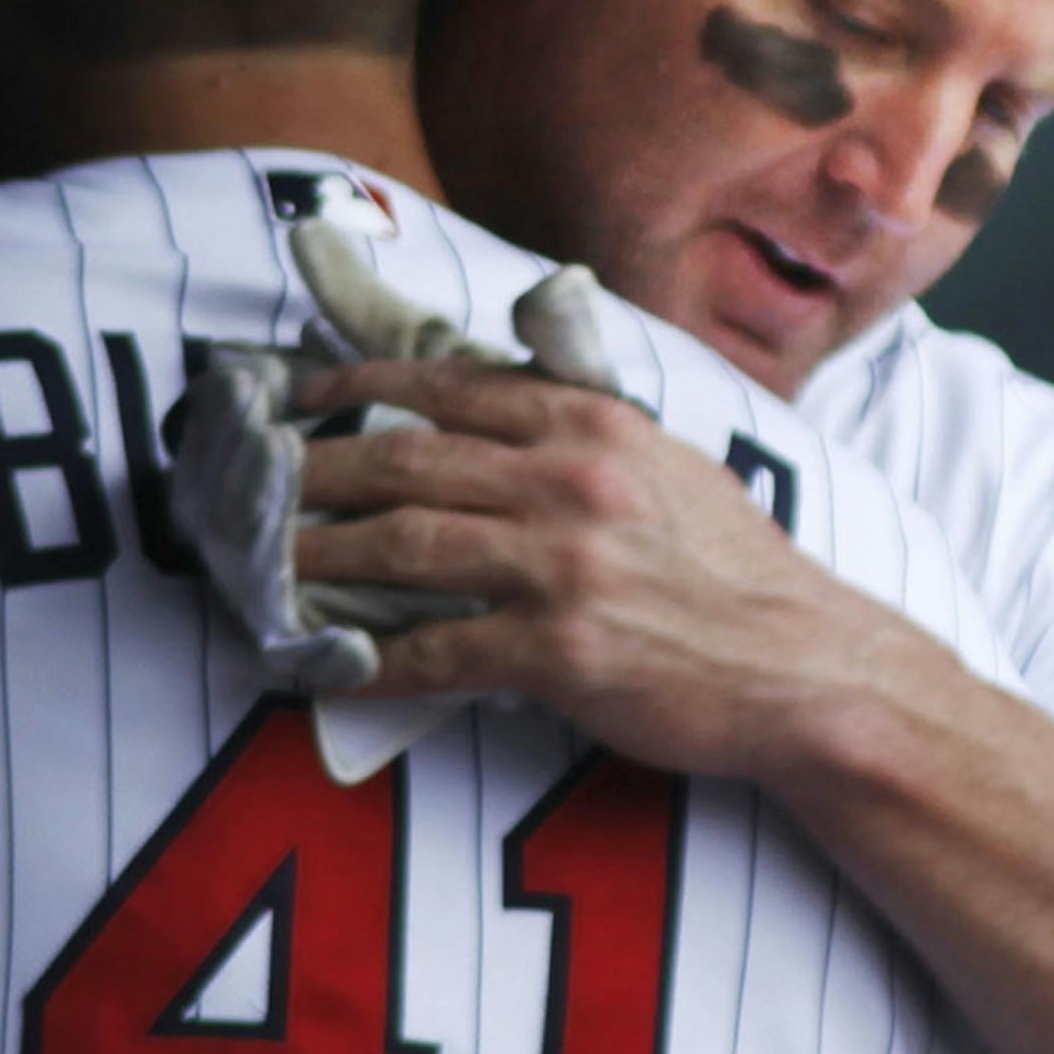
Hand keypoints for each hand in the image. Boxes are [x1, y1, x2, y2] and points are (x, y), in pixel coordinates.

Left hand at [290, 356, 908, 780]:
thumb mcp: (665, 461)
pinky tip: (324, 668)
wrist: (804, 664)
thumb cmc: (734, 568)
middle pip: (403, 461)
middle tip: (249, 481)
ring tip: (261, 566)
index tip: (297, 394)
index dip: (355, 387)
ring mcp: (562, 566)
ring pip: (401, 548)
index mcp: (590, 424)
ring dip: (317, 559)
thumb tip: (498, 393)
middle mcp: (568, 480)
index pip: (447, 385)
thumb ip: (581, 425)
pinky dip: (369, 662)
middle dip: (311, 471)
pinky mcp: (558, 653)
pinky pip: (435, 653)